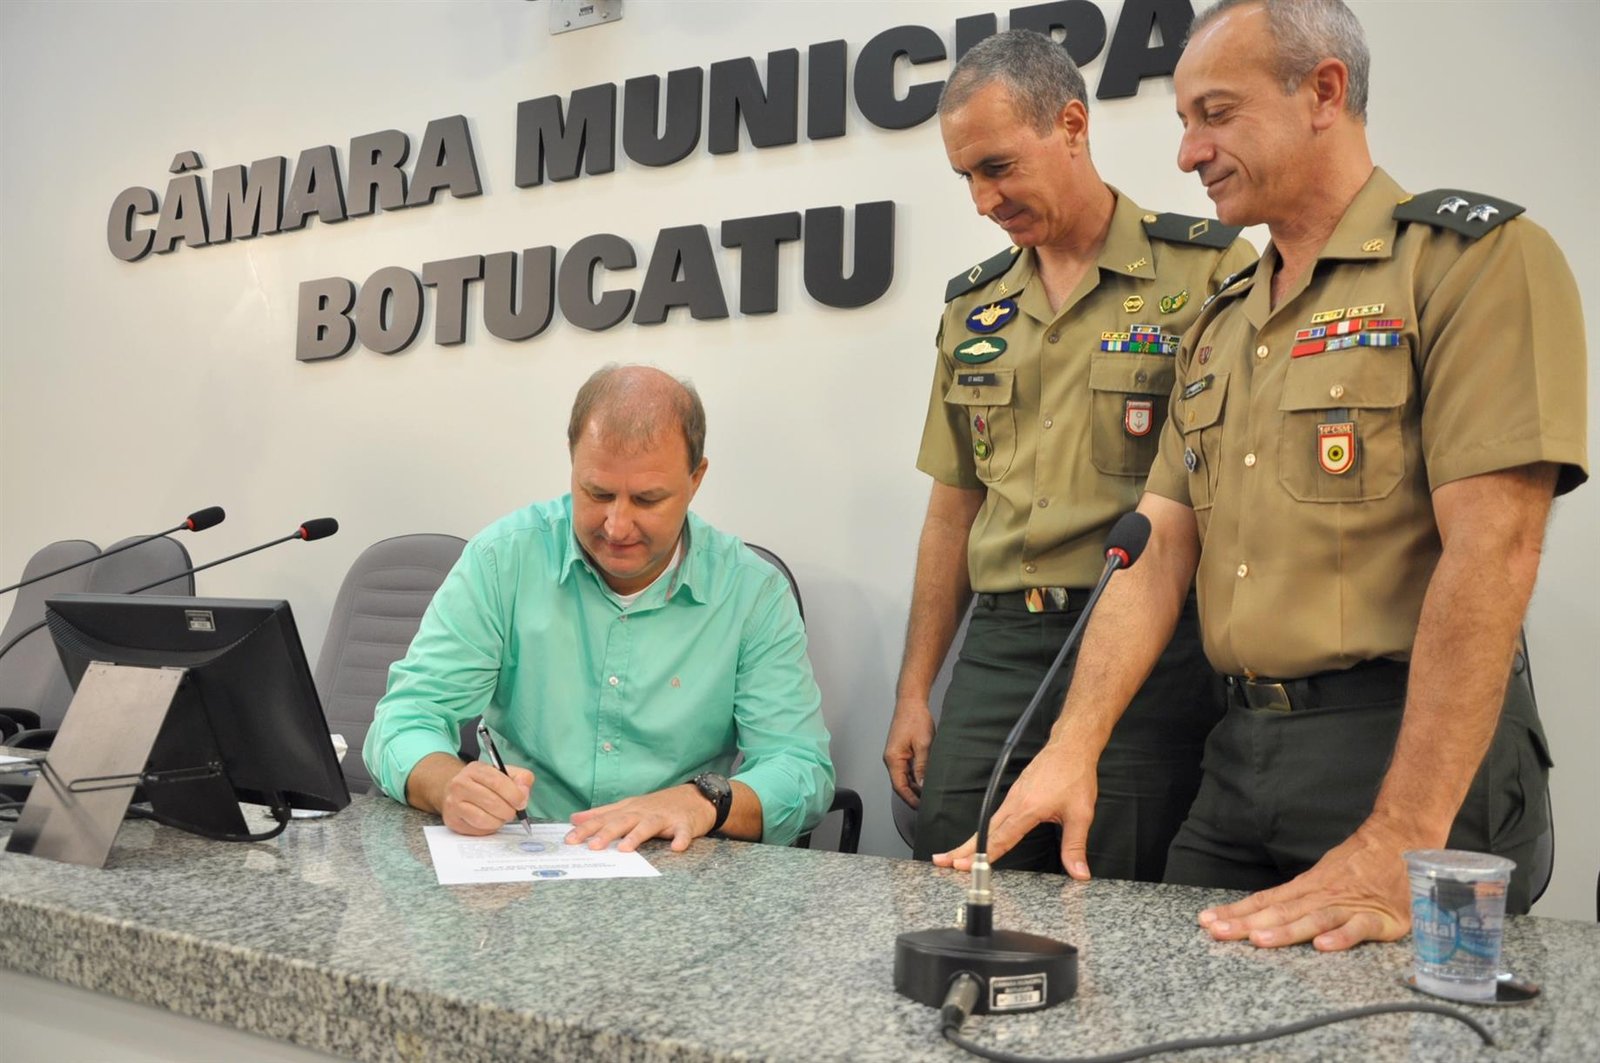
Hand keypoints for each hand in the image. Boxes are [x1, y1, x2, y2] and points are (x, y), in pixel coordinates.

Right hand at [440, 760, 534, 835]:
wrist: (458, 791)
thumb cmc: (484, 783)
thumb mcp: (503, 773)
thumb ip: (520, 778)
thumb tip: (524, 792)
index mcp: (475, 769)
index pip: (497, 782)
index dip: (514, 795)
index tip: (521, 802)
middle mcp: (460, 784)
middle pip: (491, 802)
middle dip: (508, 811)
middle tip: (512, 812)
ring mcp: (453, 803)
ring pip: (483, 819)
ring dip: (498, 821)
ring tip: (500, 817)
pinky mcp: (453, 820)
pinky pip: (476, 829)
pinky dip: (488, 828)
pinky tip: (489, 821)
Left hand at [566, 784, 716, 852]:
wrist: (696, 797)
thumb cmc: (658, 806)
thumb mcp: (629, 806)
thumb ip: (602, 813)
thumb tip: (574, 818)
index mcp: (629, 809)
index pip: (604, 818)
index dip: (586, 828)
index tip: (568, 840)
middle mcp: (643, 812)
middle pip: (622, 821)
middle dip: (606, 833)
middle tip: (592, 846)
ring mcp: (664, 817)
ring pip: (648, 826)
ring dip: (637, 836)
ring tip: (625, 849)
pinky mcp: (685, 823)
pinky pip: (683, 832)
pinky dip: (680, 839)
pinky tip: (676, 848)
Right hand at [884, 699, 935, 806]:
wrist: (911, 702)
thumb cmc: (915, 719)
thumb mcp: (923, 745)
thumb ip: (922, 767)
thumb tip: (923, 785)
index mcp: (893, 759)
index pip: (899, 786)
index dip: (910, 799)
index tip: (921, 807)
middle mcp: (891, 759)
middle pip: (900, 784)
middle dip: (913, 795)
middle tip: (928, 803)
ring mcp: (895, 755)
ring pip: (904, 777)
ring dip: (915, 786)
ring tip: (929, 794)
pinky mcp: (901, 752)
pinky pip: (906, 769)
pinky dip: (915, 776)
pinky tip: (926, 779)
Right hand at [931, 742, 1098, 877]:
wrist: (1070, 747)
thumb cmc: (1074, 776)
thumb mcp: (1080, 815)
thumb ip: (1075, 847)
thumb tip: (1079, 874)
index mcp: (1027, 809)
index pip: (1000, 839)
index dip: (981, 856)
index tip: (962, 866)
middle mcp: (1014, 803)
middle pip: (984, 832)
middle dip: (962, 849)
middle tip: (941, 861)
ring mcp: (1012, 797)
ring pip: (987, 823)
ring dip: (970, 841)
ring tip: (955, 855)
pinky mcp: (1015, 794)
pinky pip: (994, 815)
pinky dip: (983, 830)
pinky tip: (981, 838)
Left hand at [1197, 822, 1411, 949]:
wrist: (1400, 839)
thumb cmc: (1359, 862)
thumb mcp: (1321, 876)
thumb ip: (1296, 898)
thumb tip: (1258, 913)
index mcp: (1306, 888)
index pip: (1263, 901)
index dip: (1235, 912)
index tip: (1206, 921)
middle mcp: (1322, 896)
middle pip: (1279, 911)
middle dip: (1246, 923)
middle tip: (1218, 933)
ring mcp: (1350, 906)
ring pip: (1313, 919)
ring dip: (1285, 930)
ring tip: (1259, 940)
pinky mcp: (1380, 918)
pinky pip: (1359, 928)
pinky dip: (1342, 936)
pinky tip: (1322, 946)